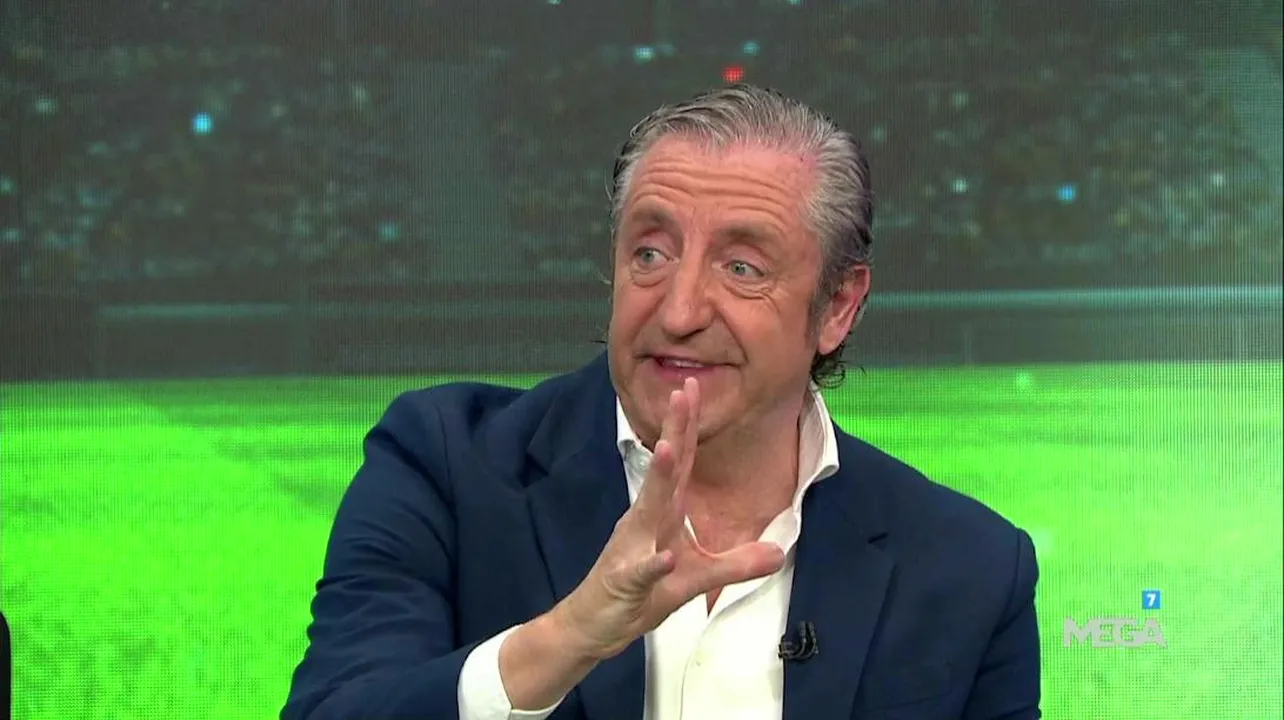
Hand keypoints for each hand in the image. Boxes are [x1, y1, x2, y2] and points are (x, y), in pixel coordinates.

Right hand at [553, 377, 786, 659]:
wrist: (597, 624)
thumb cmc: (641, 593)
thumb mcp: (699, 579)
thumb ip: (737, 564)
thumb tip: (780, 551)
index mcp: (664, 513)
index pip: (681, 462)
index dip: (688, 425)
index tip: (692, 387)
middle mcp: (646, 521)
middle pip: (666, 470)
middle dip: (675, 430)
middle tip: (683, 391)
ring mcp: (633, 548)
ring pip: (648, 510)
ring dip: (660, 480)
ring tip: (671, 450)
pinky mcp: (626, 582)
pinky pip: (641, 572)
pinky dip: (653, 565)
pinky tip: (666, 558)